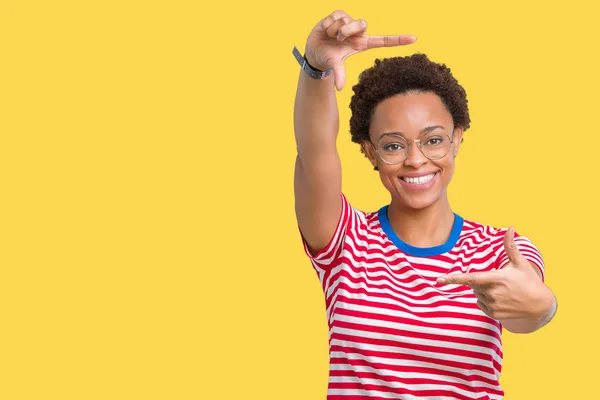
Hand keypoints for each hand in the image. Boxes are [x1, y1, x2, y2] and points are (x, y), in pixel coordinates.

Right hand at [304, 10, 416, 90]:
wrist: (313, 51)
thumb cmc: (328, 59)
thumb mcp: (334, 66)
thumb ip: (339, 74)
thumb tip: (339, 89)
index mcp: (362, 44)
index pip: (384, 41)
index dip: (398, 40)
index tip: (414, 39)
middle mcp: (358, 33)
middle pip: (362, 24)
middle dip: (348, 30)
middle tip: (338, 38)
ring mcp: (349, 23)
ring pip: (347, 20)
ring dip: (335, 30)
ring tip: (330, 36)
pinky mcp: (339, 15)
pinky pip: (336, 16)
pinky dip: (328, 24)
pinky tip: (325, 29)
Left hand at [437, 227, 553, 320]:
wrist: (539, 305)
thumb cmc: (529, 281)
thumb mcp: (520, 263)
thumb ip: (510, 246)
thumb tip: (510, 228)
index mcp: (496, 279)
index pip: (470, 278)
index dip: (454, 278)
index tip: (439, 279)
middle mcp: (493, 293)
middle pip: (474, 285)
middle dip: (481, 281)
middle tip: (498, 281)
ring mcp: (493, 305)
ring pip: (477, 294)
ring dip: (483, 291)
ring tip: (502, 291)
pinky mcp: (493, 314)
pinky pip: (480, 304)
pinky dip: (486, 300)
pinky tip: (500, 299)